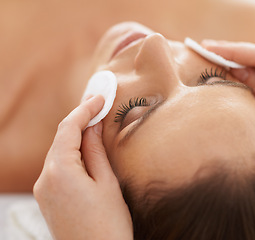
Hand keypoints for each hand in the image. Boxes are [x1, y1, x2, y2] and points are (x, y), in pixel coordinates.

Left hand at [34, 95, 132, 239]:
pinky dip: (71, 152)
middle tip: (98, 104)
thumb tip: (93, 126)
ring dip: (75, 135)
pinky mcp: (48, 197)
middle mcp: (45, 178)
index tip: (100, 97)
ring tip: (95, 123)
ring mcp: (44, 189)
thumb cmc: (109, 225)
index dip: (85, 109)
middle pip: (61, 137)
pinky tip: (85, 148)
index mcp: (60, 171)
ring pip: (58, 151)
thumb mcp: (107, 182)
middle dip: (79, 119)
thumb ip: (96, 150)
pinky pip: (57, 165)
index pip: (69, 128)